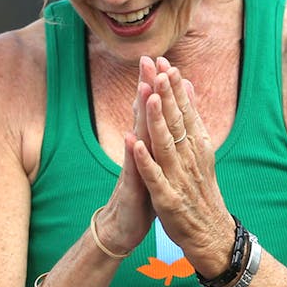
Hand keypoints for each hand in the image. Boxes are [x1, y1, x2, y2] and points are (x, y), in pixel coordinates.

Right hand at [95, 57, 156, 254]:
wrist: (123, 226)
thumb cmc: (142, 194)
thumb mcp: (154, 164)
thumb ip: (157, 140)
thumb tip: (161, 117)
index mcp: (149, 145)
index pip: (154, 111)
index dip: (158, 87)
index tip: (163, 61)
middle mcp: (139, 151)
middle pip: (143, 115)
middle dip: (147, 88)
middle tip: (148, 60)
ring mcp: (134, 166)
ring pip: (138, 136)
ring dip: (140, 114)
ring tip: (143, 88)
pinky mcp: (132, 186)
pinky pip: (133, 168)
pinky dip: (134, 153)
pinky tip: (132, 138)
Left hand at [131, 56, 235, 275]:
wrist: (211, 235)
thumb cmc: (200, 192)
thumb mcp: (200, 153)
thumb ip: (192, 120)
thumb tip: (188, 86)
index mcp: (196, 148)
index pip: (186, 112)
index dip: (175, 88)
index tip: (166, 63)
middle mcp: (189, 159)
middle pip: (177, 123)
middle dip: (167, 95)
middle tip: (160, 68)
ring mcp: (179, 179)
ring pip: (166, 145)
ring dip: (157, 121)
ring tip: (148, 96)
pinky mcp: (167, 199)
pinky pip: (154, 177)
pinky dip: (145, 160)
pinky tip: (135, 144)